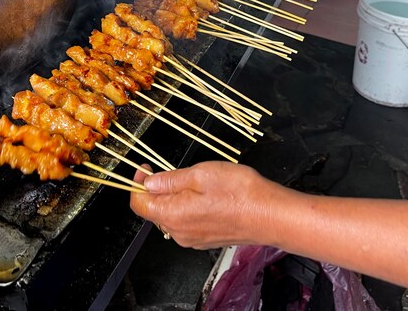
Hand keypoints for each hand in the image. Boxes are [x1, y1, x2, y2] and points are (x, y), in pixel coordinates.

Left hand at [130, 161, 282, 248]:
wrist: (269, 214)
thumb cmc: (239, 192)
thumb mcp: (200, 174)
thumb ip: (170, 180)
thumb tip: (149, 182)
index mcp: (172, 215)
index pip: (139, 204)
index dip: (138, 183)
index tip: (145, 168)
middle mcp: (178, 232)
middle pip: (155, 210)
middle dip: (158, 189)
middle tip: (175, 171)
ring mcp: (193, 239)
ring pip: (172, 216)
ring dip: (176, 198)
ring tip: (197, 182)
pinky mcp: (206, 240)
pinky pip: (187, 223)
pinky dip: (189, 208)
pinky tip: (208, 196)